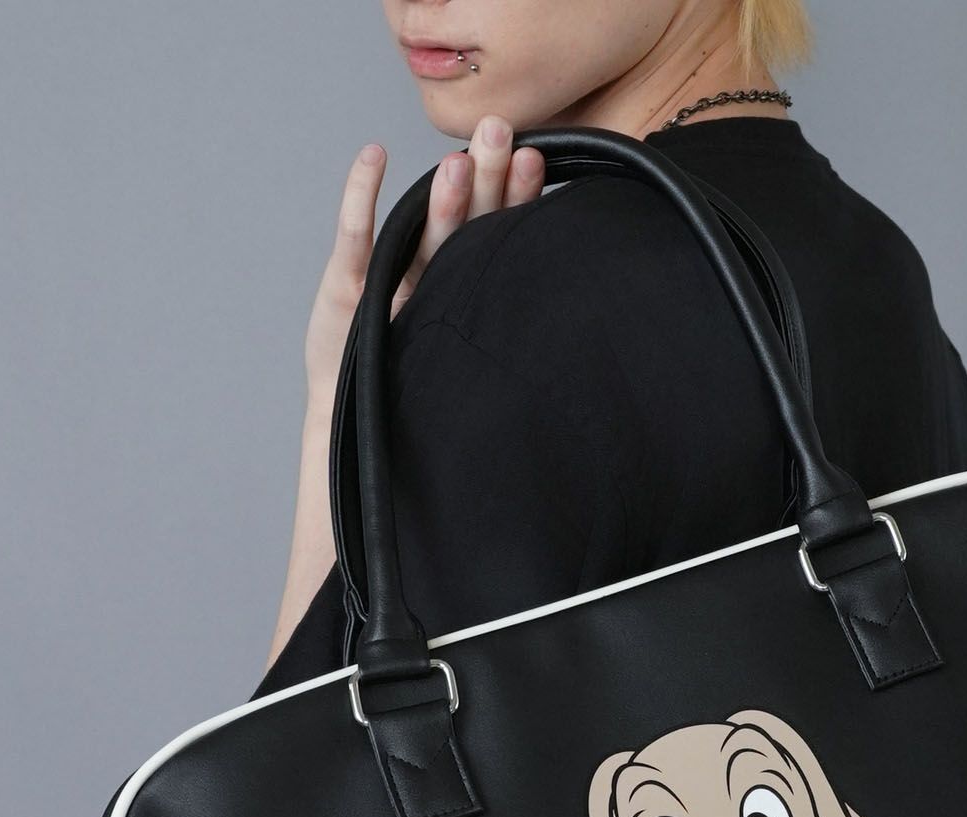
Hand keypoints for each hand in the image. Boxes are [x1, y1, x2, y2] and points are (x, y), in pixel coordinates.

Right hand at [268, 118, 544, 670]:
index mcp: (470, 337)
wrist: (379, 532)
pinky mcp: (339, 328)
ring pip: (414, 244)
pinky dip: (359, 208)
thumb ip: (547, 411)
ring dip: (440, 193)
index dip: (520, 217)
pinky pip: (351, 260)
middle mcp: (429, 321)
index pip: (498, 264)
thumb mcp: (512, 445)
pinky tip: (376, 162)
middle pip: (460, 241)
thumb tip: (628, 402)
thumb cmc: (446, 496)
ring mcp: (382, 320)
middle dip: (486, 185)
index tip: (549, 176)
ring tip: (464, 149)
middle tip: (509, 135)